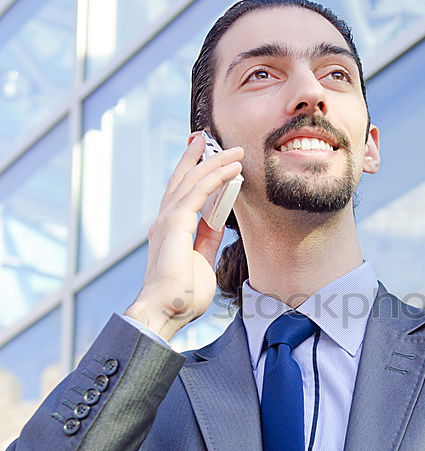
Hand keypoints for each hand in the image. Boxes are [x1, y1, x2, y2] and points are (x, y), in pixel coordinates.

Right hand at [125, 133, 243, 340]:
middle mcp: (165, 220)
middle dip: (198, 157)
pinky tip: (231, 170)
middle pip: (182, 179)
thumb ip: (208, 238)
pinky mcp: (175, 224)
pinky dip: (215, 178)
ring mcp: (167, 220)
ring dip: (215, 163)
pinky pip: (199, 193)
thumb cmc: (182, 294)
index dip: (195, 173)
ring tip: (233, 151)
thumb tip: (219, 220)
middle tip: (210, 139)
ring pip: (192, 181)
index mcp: (170, 229)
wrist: (166, 311)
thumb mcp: (202, 259)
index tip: (208, 158)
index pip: (183, 193)